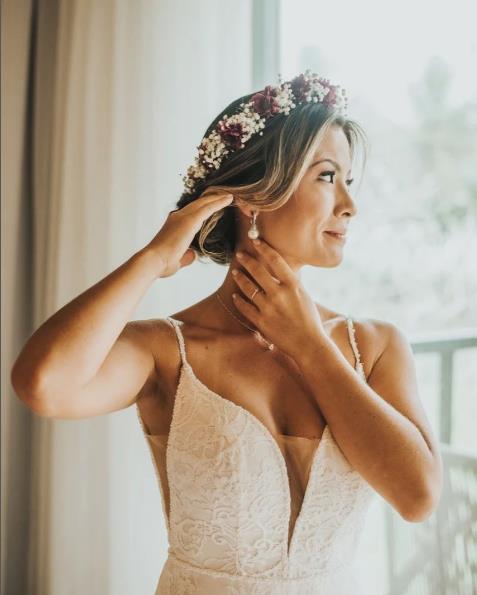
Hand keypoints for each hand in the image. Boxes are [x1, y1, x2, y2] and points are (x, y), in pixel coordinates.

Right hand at [145, 190, 233, 277]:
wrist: (154, 261)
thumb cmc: (161, 263)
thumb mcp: (177, 259)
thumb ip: (186, 255)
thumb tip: (192, 254)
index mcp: (174, 224)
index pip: (191, 213)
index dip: (202, 208)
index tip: (212, 206)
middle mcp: (177, 217)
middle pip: (198, 204)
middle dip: (211, 199)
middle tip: (223, 195)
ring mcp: (183, 217)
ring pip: (204, 203)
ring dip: (217, 198)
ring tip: (228, 196)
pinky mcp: (190, 220)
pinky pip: (208, 208)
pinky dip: (218, 202)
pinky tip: (228, 199)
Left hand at [231, 238, 328, 358]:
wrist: (309, 344)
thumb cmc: (309, 320)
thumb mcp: (304, 296)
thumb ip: (291, 283)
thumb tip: (281, 270)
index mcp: (293, 286)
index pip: (276, 260)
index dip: (263, 248)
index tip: (255, 240)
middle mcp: (280, 294)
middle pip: (258, 271)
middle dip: (246, 260)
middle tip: (239, 254)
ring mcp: (269, 308)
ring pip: (248, 288)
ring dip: (240, 278)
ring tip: (235, 272)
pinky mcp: (261, 322)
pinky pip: (245, 307)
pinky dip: (239, 300)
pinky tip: (235, 295)